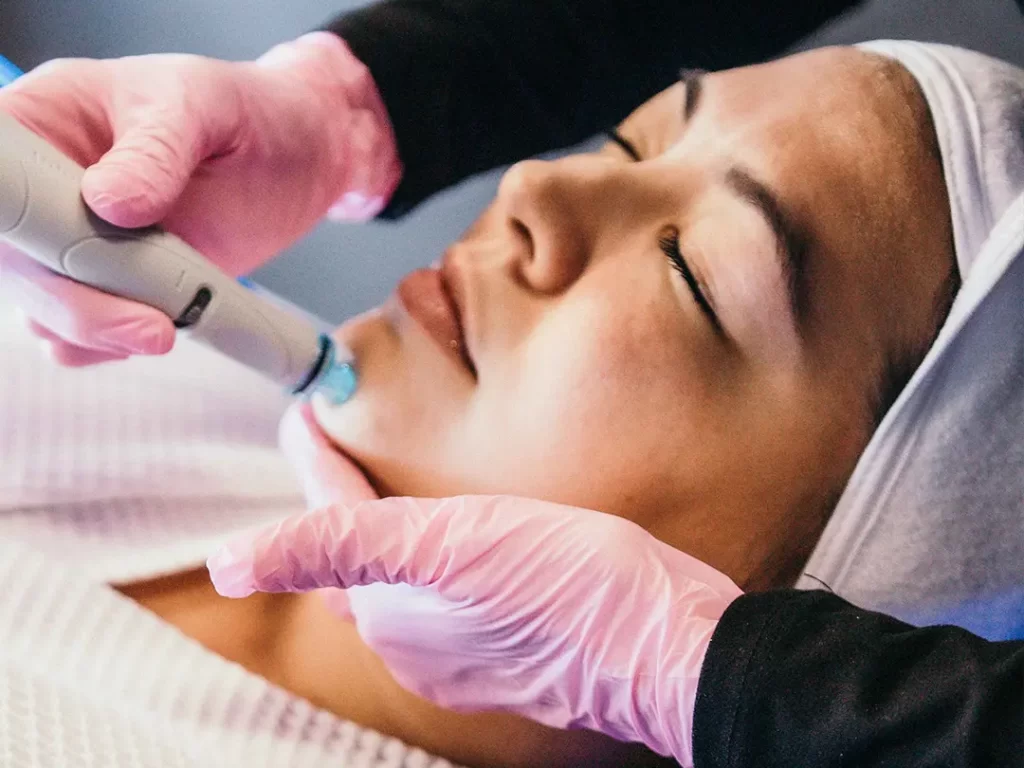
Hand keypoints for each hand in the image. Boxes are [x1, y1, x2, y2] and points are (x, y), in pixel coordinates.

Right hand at [0, 33, 400, 365]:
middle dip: (69, 300)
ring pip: (44, 307)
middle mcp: (49, 189)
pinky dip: (117, 345)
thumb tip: (109, 202)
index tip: (58, 249)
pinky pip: (87, 336)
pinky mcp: (120, 286)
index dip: (12, 224)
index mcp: (46, 121)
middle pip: (14, 259)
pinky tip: (164, 326)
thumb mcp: (200, 106)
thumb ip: (155, 150)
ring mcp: (81, 244)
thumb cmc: (244, 111)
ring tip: (167, 324)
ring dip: (98, 330)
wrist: (300, 156)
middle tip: (146, 322)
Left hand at [207, 405, 741, 766]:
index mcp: (391, 610)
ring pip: (405, 571)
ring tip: (402, 465)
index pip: (327, 518)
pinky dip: (440, 546)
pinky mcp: (509, 648)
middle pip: (358, 548)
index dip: (314, 455)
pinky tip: (468, 526)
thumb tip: (226, 567)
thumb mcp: (444, 546)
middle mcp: (415, 641)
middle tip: (351, 427)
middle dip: (345, 487)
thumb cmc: (566, 588)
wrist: (667, 645)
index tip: (308, 403)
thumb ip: (334, 544)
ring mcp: (463, 652)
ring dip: (391, 517)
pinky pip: (451, 587)